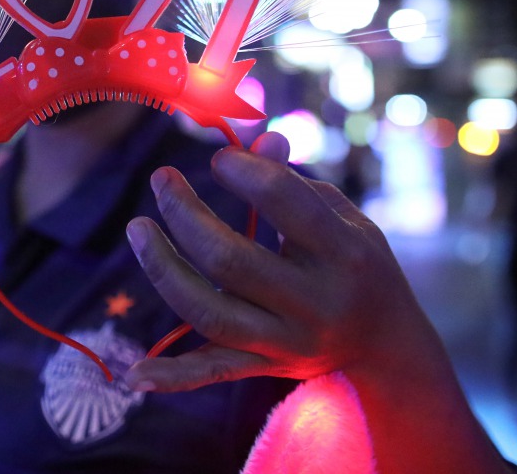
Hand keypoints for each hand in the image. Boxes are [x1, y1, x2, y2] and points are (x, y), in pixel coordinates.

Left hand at [123, 131, 438, 391]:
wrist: (385, 348)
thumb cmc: (358, 265)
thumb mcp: (344, 218)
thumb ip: (296, 182)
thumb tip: (259, 140)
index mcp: (345, 254)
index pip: (284, 203)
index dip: (243, 171)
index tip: (219, 157)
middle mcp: (315, 304)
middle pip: (231, 259)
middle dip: (185, 214)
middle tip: (162, 179)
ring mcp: (286, 343)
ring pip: (210, 313)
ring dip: (162, 268)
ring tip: (138, 228)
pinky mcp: (263, 367)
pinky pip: (211, 372)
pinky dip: (171, 376)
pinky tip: (131, 374)